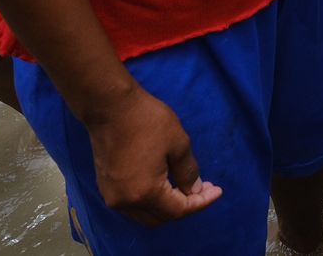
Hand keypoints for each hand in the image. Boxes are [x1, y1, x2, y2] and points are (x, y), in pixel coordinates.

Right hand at [84, 86, 221, 225]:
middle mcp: (125, 202)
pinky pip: (131, 204)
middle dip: (184, 206)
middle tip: (203, 188)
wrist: (109, 106)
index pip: (178, 210)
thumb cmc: (146, 121)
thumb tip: (194, 190)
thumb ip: (188, 171)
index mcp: (145, 193)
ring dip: (166, 205)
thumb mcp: (178, 143)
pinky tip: (163, 183)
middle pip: (160, 217)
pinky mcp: (105, 186)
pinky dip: (150, 200)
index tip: (218, 191)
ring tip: (186, 186)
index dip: (201, 203)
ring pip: (145, 213)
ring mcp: (111, 195)